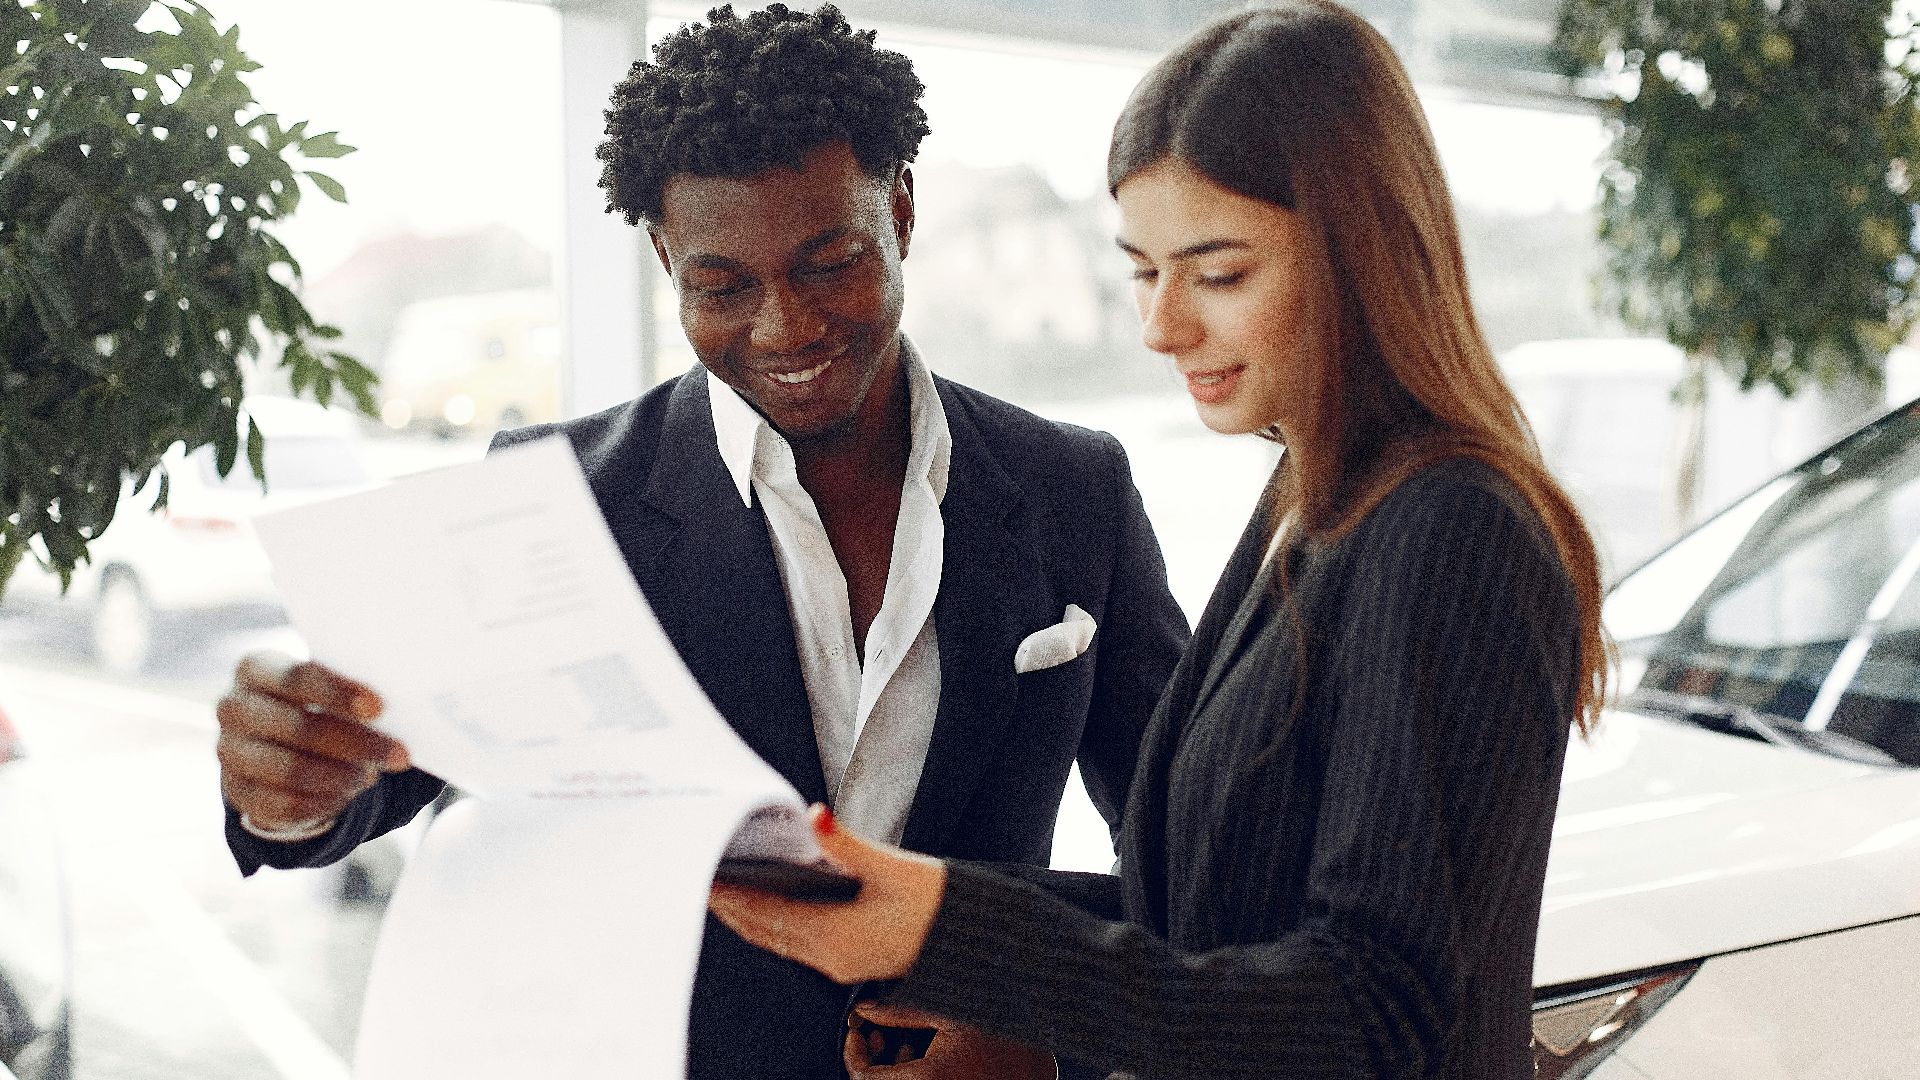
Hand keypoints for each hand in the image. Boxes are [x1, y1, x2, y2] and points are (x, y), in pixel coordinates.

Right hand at [216, 650, 409, 832]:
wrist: (273, 741)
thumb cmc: (313, 703)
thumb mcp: (326, 687)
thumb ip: (351, 692)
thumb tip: (404, 705)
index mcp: (255, 669)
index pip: (296, 678)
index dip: (339, 693)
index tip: (379, 708)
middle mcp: (234, 708)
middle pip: (299, 727)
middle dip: (356, 743)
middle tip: (400, 755)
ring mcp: (230, 753)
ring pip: (293, 770)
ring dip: (343, 775)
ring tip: (371, 774)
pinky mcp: (237, 792)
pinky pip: (286, 804)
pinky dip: (325, 801)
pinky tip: (348, 791)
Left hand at [708, 804, 944, 984]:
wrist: (970, 937)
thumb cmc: (936, 902)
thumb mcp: (891, 865)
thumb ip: (846, 842)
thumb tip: (815, 816)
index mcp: (835, 935)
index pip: (767, 914)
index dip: (733, 897)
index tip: (708, 879)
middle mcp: (830, 957)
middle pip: (765, 932)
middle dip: (733, 909)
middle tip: (705, 882)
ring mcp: (839, 963)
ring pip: (779, 941)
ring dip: (750, 920)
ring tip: (725, 894)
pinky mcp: (849, 960)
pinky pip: (797, 945)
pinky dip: (774, 926)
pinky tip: (767, 908)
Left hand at [845, 1001, 1054, 1078]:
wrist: (1041, 1060)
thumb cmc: (1003, 1031)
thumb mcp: (949, 1013)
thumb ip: (900, 1012)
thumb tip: (865, 1010)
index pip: (863, 1079)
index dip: (853, 1054)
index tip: (858, 1033)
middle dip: (872, 1062)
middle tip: (876, 1035)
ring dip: (892, 1072)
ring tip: (906, 1042)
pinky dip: (911, 1077)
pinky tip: (924, 1055)